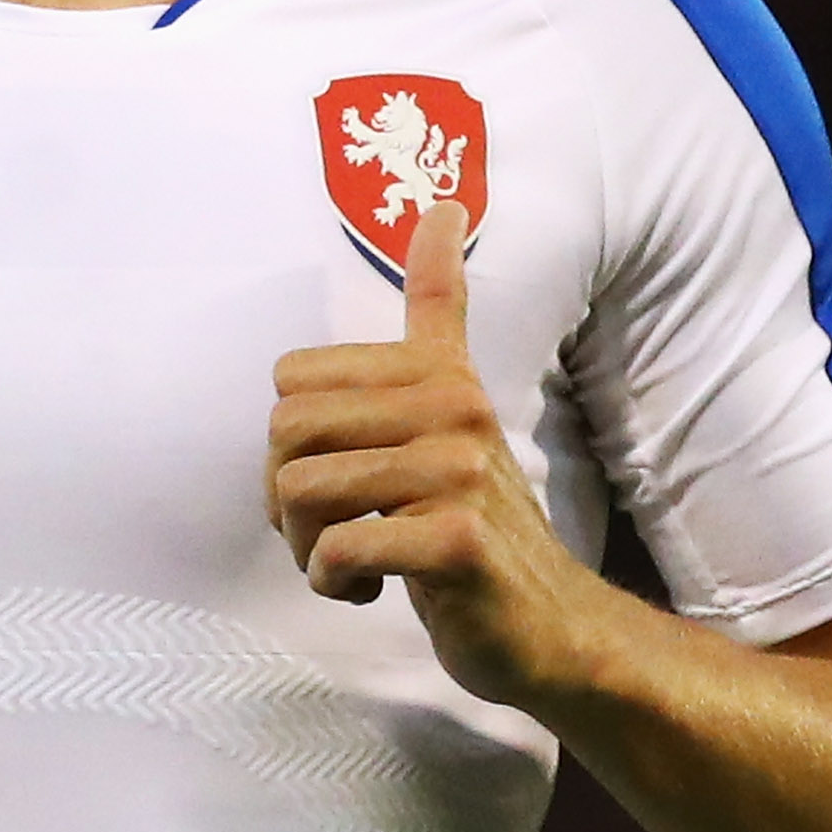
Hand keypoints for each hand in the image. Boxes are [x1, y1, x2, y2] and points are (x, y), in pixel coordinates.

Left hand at [270, 201, 620, 706]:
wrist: (547, 626)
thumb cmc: (473, 527)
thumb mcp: (455, 416)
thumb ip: (441, 321)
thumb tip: (444, 204)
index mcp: (441, 376)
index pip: (304, 368)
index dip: (293, 420)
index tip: (350, 421)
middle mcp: (452, 408)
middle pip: (284, 431)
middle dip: (285, 497)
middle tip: (332, 528)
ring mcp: (457, 471)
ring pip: (299, 491)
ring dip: (307, 546)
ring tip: (350, 561)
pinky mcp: (453, 539)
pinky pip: (338, 546)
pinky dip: (334, 580)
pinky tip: (371, 589)